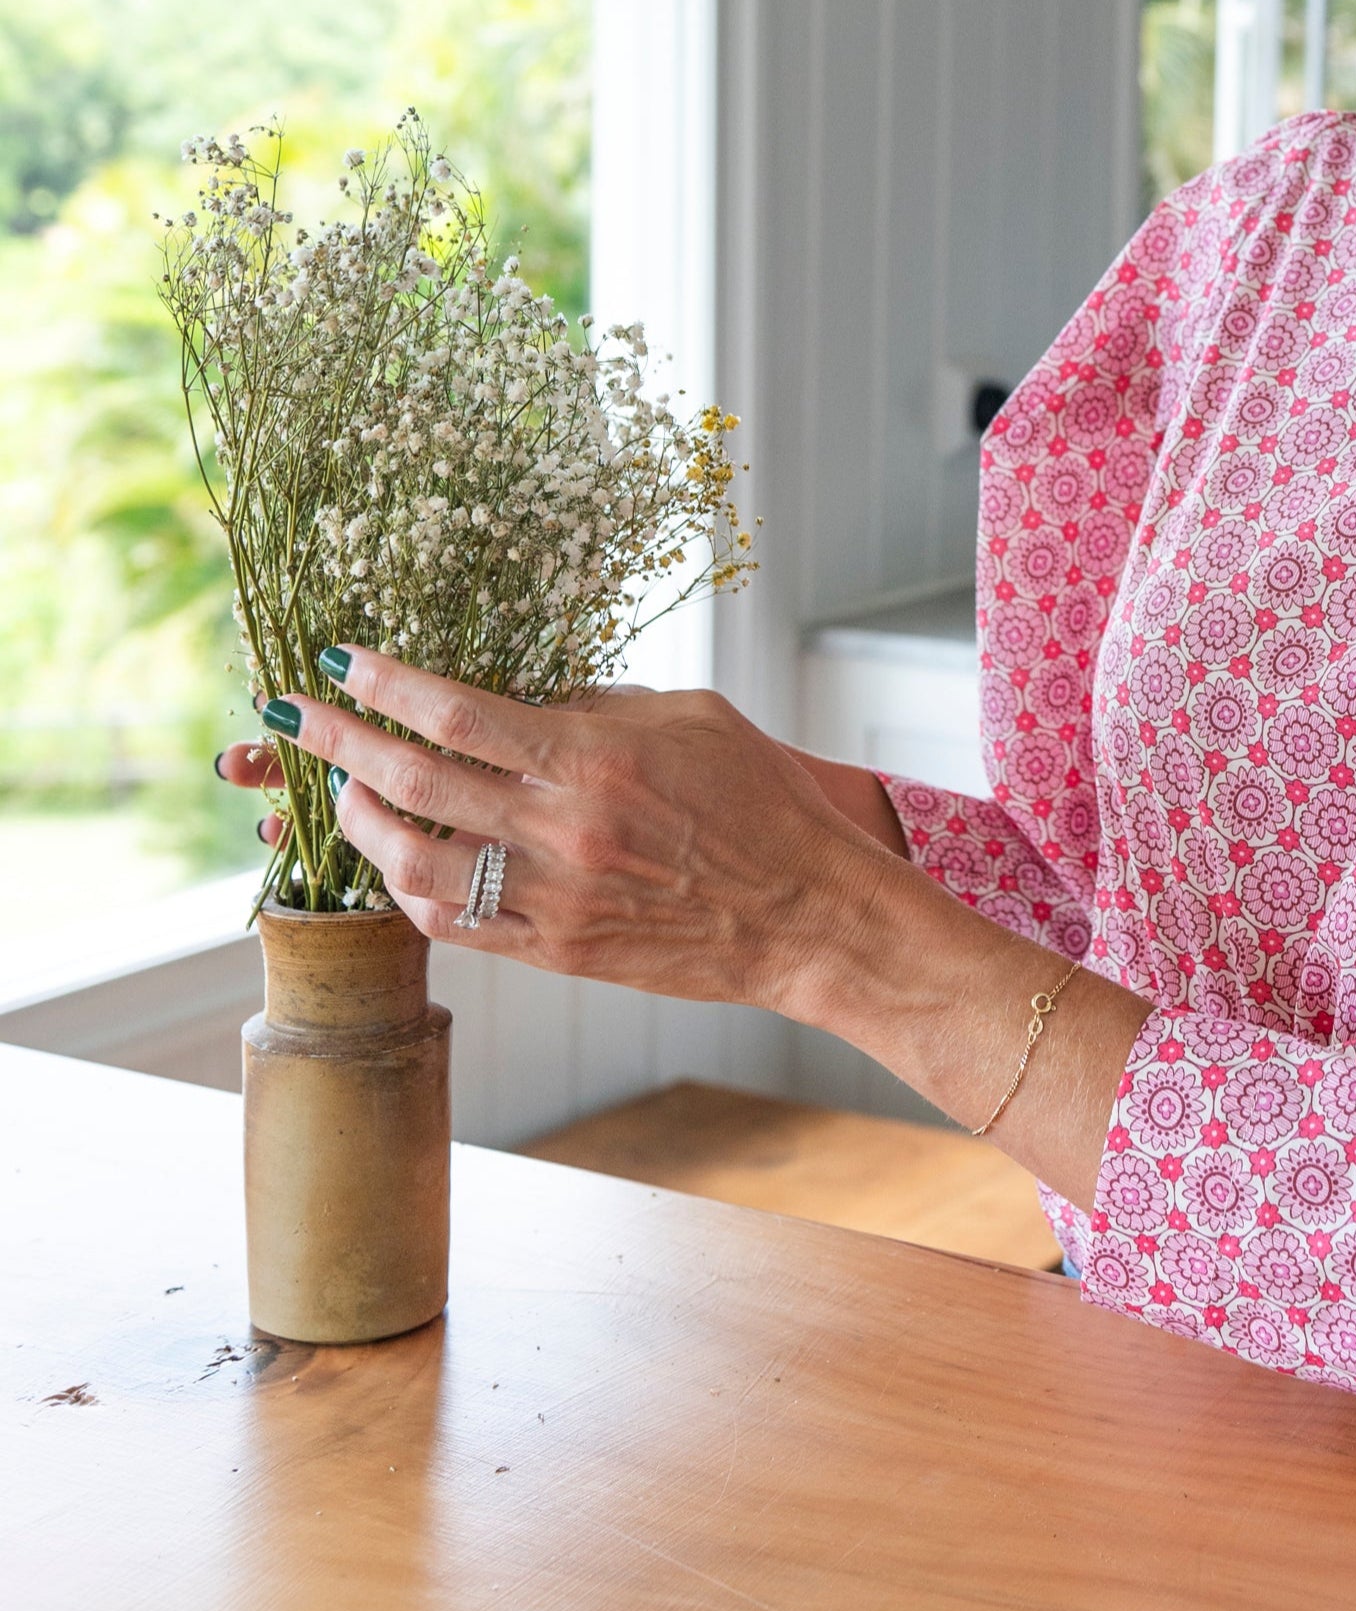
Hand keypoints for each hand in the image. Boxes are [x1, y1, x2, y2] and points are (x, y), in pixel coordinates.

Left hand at [217, 703, 906, 862]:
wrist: (807, 914)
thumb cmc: (763, 803)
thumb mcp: (695, 718)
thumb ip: (600, 704)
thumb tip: (523, 696)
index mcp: (600, 760)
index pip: (462, 715)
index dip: (388, 685)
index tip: (342, 660)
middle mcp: (566, 830)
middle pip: (417, 784)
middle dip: (340, 743)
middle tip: (294, 714)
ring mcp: (557, 899)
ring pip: (415, 867)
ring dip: (362, 825)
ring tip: (343, 793)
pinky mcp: (558, 951)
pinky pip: (456, 925)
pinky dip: (410, 890)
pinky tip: (398, 862)